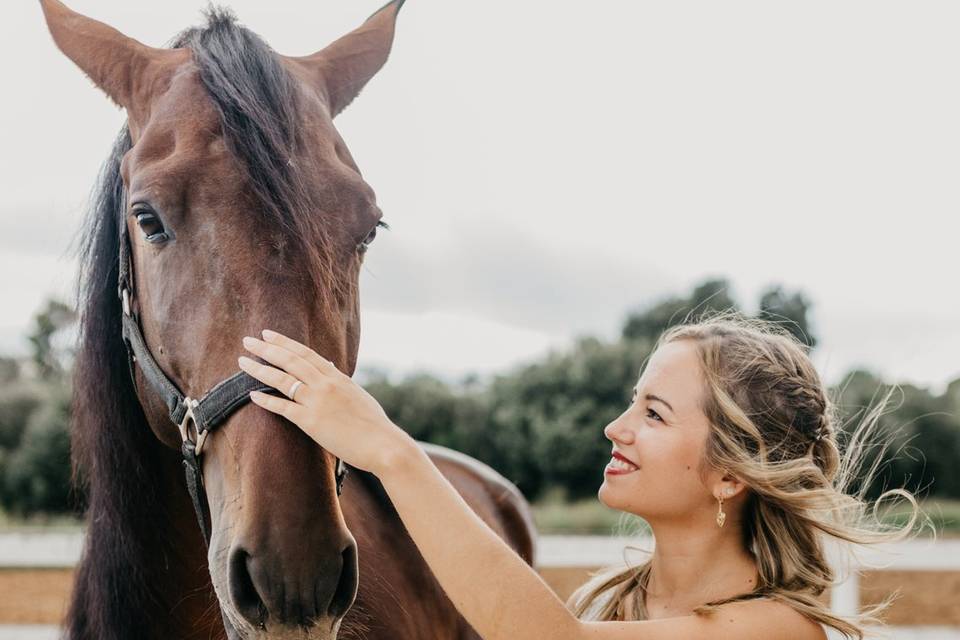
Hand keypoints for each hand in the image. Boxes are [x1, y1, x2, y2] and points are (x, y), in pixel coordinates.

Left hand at [238, 329, 410, 474]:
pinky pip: (283, 407)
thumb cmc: (374, 424)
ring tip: (242, 362)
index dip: (285, 342)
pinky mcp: (311, 422)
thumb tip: (332, 368)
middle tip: (247, 341)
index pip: (306, 353)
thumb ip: (341, 382)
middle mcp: (326, 384)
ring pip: (282, 380)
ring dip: (259, 370)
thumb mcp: (357, 395)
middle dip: (267, 349)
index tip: (268, 334)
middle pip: (290, 361)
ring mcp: (318, 401)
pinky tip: (251, 394)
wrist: (383, 444)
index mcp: (337, 377)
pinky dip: (267, 400)